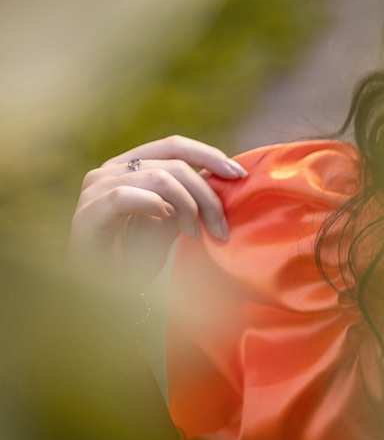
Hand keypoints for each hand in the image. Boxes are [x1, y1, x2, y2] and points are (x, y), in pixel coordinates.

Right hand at [69, 136, 247, 288]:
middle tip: (220, 227)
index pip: (174, 147)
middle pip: (174, 164)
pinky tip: (168, 222)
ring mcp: (95, 189)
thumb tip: (221, 179)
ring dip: (187, 207)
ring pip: (158, 179)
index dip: (209, 156)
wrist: (104, 292)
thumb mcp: (172, 223)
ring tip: (194, 234)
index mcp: (130, 166)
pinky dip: (154, 206)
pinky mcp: (87, 213)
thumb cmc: (136, 257)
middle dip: (207, 195)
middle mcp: (110, 170)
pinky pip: (125, 196)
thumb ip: (188, 199)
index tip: (239, 175)